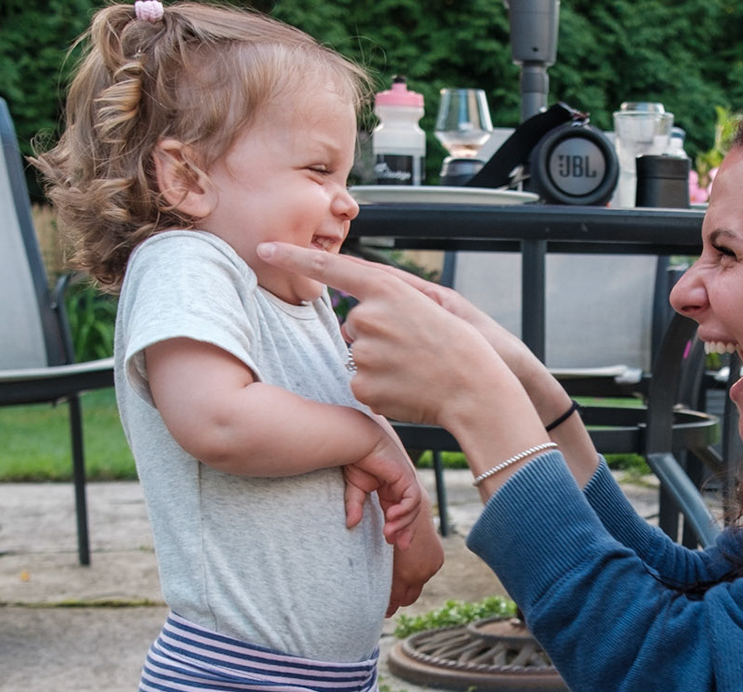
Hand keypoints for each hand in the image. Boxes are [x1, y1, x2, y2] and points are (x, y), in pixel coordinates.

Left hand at [256, 243, 530, 425]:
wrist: (477, 392)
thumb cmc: (461, 349)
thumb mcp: (430, 307)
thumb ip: (386, 304)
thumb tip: (354, 323)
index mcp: (387, 290)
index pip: (331, 267)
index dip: (294, 256)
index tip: (264, 248)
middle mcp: (370, 317)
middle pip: (354, 324)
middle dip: (376, 337)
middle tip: (414, 349)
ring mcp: (364, 353)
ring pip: (357, 356)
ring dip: (379, 365)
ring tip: (415, 372)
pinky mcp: (363, 386)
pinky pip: (361, 385)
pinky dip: (380, 390)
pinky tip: (407, 390)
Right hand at [342, 429, 422, 548]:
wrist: (355, 441)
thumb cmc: (353, 460)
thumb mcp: (354, 489)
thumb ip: (355, 506)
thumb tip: (350, 525)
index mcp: (390, 488)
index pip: (399, 512)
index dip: (398, 528)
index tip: (390, 542)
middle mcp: (400, 485)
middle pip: (410, 512)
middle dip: (407, 530)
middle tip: (400, 545)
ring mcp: (405, 480)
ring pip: (413, 508)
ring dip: (403, 523)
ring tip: (390, 533)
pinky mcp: (406, 476)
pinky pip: (412, 499)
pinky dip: (405, 510)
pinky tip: (392, 517)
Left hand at [386, 504, 445, 615]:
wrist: (413, 511)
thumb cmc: (390, 531)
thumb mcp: (382, 555)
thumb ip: (381, 577)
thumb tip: (375, 599)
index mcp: (406, 573)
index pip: (395, 600)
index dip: (387, 608)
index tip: (381, 613)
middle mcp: (422, 573)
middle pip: (409, 599)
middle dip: (398, 601)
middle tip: (387, 604)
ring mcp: (432, 567)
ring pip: (417, 586)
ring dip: (408, 586)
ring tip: (397, 583)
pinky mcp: (438, 560)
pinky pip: (425, 575)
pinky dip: (417, 575)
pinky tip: (409, 567)